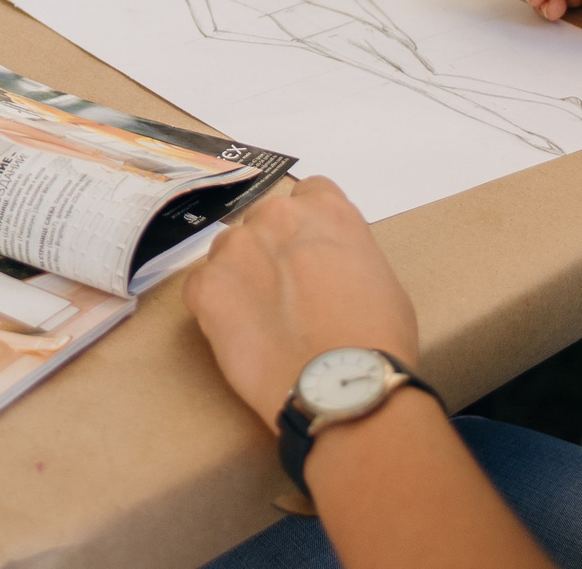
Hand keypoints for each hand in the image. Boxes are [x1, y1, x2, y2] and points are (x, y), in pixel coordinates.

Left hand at [182, 179, 417, 427]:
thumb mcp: (380, 278)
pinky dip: (215, 308)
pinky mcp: (206, 285)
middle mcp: (278, 215)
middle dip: (271, 250)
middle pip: (263, 222)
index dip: (308, 229)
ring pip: (228, 251)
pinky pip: (201, 287)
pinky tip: (242, 336)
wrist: (340, 386)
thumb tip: (329, 267)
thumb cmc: (374, 342)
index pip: (308, 195)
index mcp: (326, 209)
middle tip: (287, 295)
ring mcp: (236, 247)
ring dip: (240, 276)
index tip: (310, 254)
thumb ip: (345, 254)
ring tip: (263, 321)